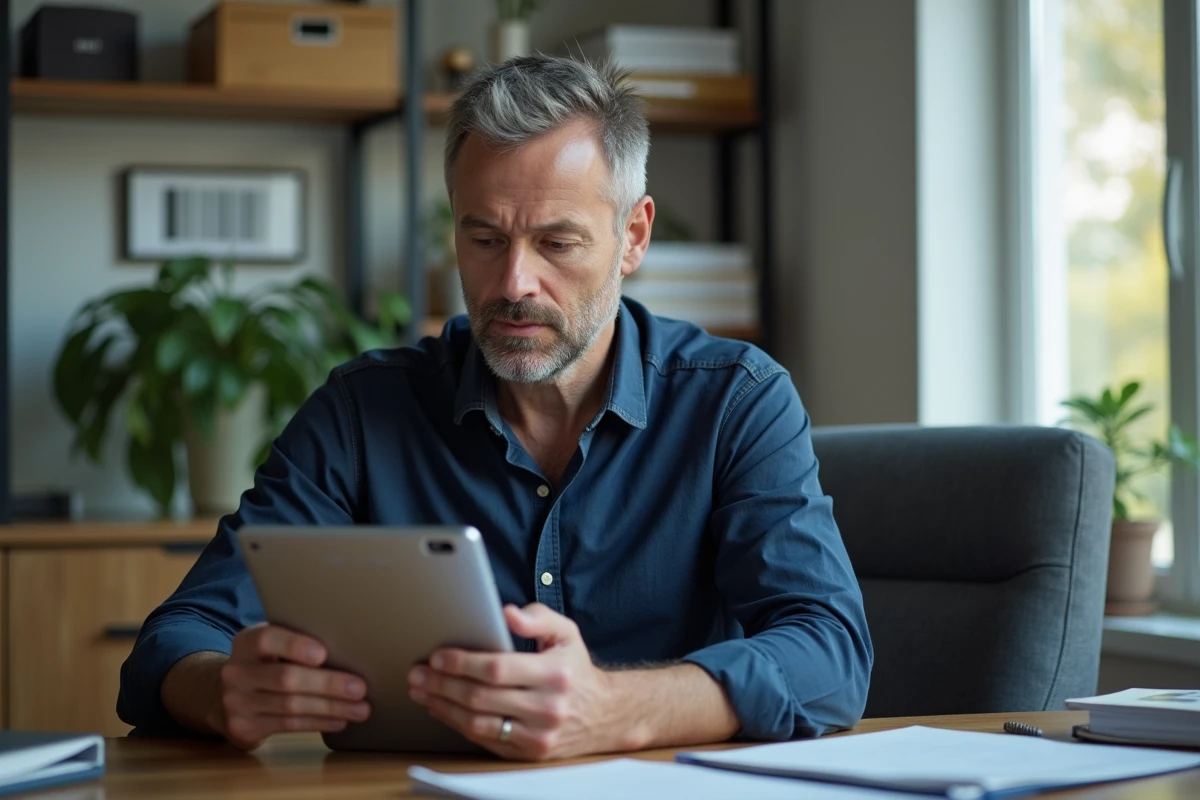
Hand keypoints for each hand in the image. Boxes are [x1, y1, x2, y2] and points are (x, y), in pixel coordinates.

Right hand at [214, 623, 371, 749]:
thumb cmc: (265, 664)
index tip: (323, 653)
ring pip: (290, 705)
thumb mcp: (271, 647)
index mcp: (246, 642)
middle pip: (286, 678)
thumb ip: (296, 643)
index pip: (266, 639)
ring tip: (359, 709)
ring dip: (330, 708)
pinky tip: (339, 721)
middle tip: (360, 688)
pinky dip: (318, 723)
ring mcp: (237, 702)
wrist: (226, 696)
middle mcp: (236, 672)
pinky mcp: (244, 727)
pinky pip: (288, 725)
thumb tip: (349, 649)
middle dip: (327, 684)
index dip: (294, 645)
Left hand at [407, 603, 625, 760]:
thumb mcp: (566, 632)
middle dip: (442, 684)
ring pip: (477, 723)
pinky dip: (458, 724)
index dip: (462, 663)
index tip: (437, 657)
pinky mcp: (529, 754)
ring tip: (422, 692)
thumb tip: (508, 613)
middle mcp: (548, 708)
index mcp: (555, 674)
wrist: (603, 714)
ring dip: (442, 706)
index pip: (497, 668)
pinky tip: (442, 710)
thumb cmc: (575, 668)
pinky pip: (484, 739)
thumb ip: (538, 618)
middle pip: (480, 697)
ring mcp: (538, 736)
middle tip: (417, 674)